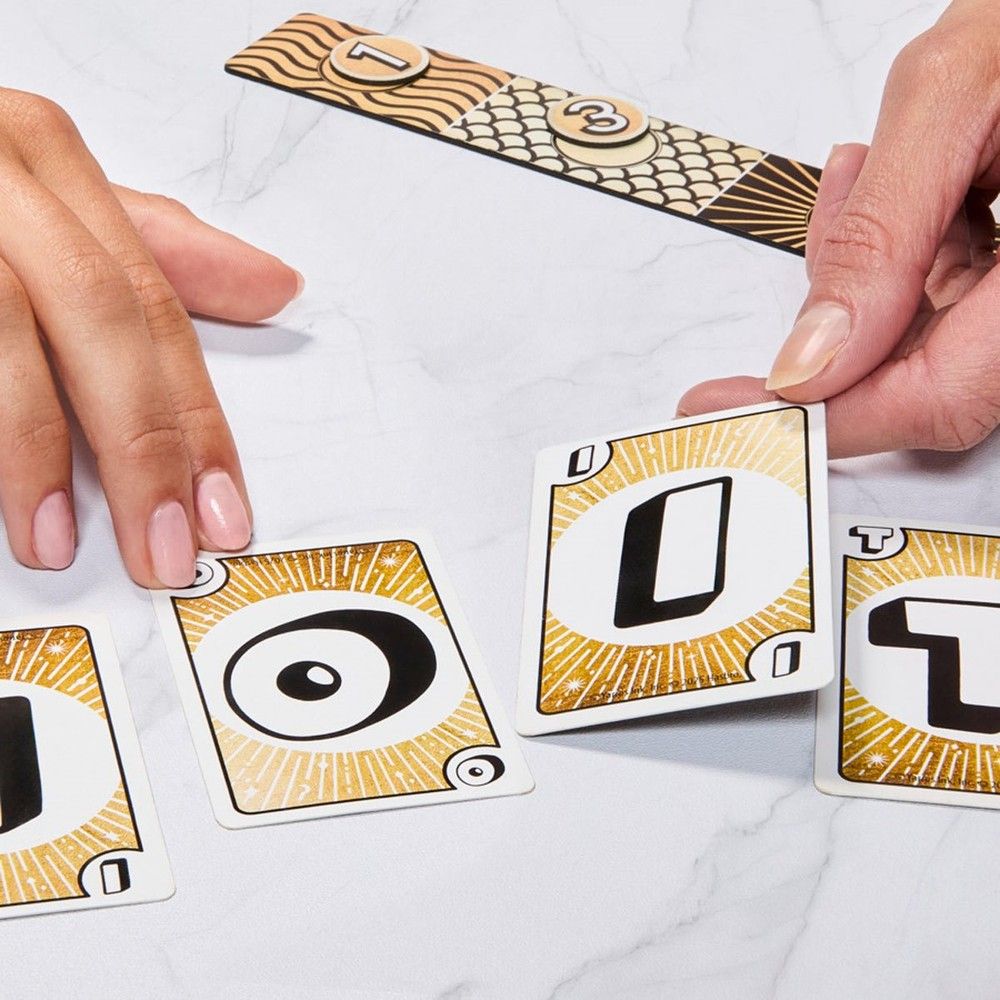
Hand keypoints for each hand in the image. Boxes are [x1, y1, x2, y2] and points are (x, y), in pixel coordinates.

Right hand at [0, 87, 301, 585]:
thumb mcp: (49, 206)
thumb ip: (158, 251)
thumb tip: (276, 285)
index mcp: (44, 158)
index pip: (153, 307)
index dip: (196, 419)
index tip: (222, 511)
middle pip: (96, 315)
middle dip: (139, 444)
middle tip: (163, 544)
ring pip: (1, 327)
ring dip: (33, 449)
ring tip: (55, 540)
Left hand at [677, 0, 999, 458]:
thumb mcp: (955, 96)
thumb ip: (878, 234)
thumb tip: (814, 357)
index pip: (939, 396)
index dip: (837, 414)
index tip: (750, 406)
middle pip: (928, 376)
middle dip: (842, 321)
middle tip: (814, 240)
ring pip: (926, 339)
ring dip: (865, 272)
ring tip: (863, 177)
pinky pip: (947, 296)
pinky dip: (898, 252)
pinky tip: (898, 186)